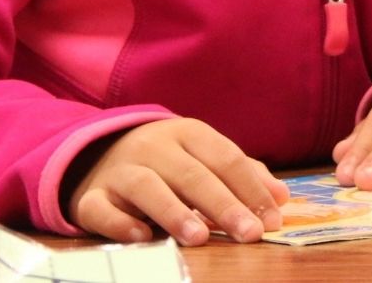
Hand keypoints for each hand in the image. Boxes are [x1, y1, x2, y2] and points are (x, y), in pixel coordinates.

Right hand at [69, 117, 288, 245]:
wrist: (97, 154)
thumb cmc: (167, 162)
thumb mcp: (203, 157)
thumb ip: (243, 175)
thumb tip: (281, 198)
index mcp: (188, 133)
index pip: (226, 158)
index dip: (252, 189)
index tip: (272, 220)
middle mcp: (154, 146)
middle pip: (192, 174)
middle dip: (224, 204)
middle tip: (248, 234)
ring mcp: (120, 170)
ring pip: (147, 187)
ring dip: (174, 212)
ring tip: (199, 237)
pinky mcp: (90, 197)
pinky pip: (101, 208)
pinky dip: (120, 223)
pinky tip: (142, 237)